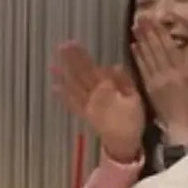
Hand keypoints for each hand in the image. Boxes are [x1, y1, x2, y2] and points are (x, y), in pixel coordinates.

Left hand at [50, 42, 144, 164]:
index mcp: (106, 89)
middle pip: (80, 75)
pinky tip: (54, 87)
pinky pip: (72, 104)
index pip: (91, 68)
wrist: (125, 144)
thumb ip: (125, 82)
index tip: (72, 43)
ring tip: (52, 65)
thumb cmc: (133, 119)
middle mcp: (93, 96)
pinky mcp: (85, 115)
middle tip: (61, 47)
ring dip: (63, 76)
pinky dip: (63, 96)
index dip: (81, 56)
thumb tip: (115, 65)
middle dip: (71, 61)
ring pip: (74, 87)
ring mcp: (87, 105)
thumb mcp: (135, 98)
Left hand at [131, 18, 187, 143]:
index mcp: (182, 70)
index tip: (154, 19)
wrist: (181, 126)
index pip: (169, 46)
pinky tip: (133, 46)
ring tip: (135, 27)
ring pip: (147, 56)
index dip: (160, 32)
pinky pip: (142, 69)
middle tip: (141, 18)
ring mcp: (156, 80)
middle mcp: (168, 72)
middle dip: (148, 32)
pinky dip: (137, 56)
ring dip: (141, 40)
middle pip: (156, 48)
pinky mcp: (148, 87)